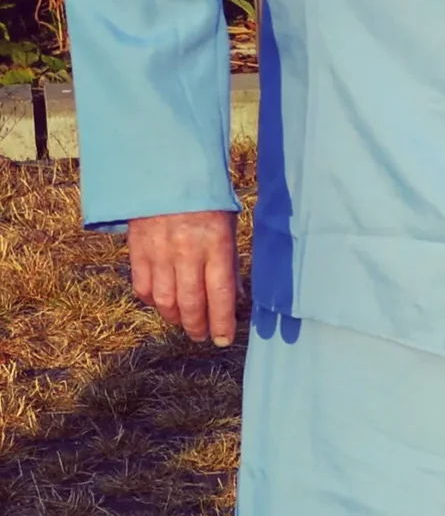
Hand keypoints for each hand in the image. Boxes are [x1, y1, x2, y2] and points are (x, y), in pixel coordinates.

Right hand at [127, 211, 240, 346]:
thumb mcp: (228, 229)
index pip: (220, 293)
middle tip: (202, 336)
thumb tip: (236, 299)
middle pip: (191, 303)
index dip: (221, 321)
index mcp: (215, 245)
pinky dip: (152, 301)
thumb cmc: (206, 203)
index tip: (223, 339)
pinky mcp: (137, 250)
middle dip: (197, 326)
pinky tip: (161, 304)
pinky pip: (143, 286)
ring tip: (184, 324)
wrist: (167, 176)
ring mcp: (159, 252)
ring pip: (164, 300)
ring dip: (175, 318)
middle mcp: (186, 252)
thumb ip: (230, 263)